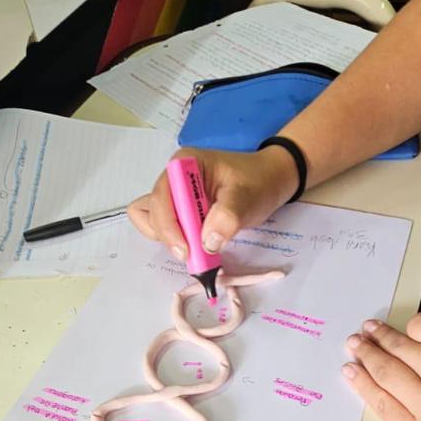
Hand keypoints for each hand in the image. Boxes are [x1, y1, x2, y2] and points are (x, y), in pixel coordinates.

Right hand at [127, 146, 298, 258]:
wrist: (268, 181)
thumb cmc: (258, 182)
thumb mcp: (248, 196)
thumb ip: (227, 217)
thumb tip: (207, 243)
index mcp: (184, 165)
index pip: (161, 198)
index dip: (169, 226)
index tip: (188, 250)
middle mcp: (172, 178)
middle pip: (152, 213)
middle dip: (171, 237)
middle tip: (197, 255)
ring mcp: (173, 196)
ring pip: (151, 223)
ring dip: (170, 240)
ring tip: (198, 246)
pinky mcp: (177, 211)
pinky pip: (162, 229)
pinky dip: (174, 241)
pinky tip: (196, 244)